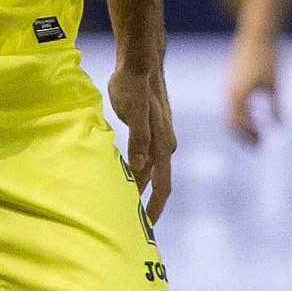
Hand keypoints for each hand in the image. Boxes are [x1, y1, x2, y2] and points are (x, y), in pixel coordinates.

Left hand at [110, 61, 177, 223]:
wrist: (142, 62)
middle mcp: (165, 145)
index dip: (154, 208)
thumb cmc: (134, 85)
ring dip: (141, 188)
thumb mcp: (133, 111)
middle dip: (149, 204)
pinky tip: (126, 175)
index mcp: (162, 145)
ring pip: (151, 171)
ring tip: (127, 204)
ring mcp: (159, 138)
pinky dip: (137, 172)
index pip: (162, 186)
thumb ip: (137, 138)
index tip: (146, 228)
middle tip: (135, 224)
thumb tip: (139, 167)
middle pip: (159, 182)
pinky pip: (146, 159)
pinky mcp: (150, 131)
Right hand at [225, 26, 280, 147]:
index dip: (249, 137)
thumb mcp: (274, 85)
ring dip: (243, 124)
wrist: (257, 32)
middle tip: (259, 145)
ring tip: (258, 131)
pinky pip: (233, 101)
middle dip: (244, 135)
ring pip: (231, 111)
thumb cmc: (268, 57)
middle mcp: (229, 92)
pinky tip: (255, 112)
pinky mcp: (232, 77)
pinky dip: (242, 112)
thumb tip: (280, 128)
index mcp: (238, 96)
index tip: (262, 144)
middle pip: (231, 121)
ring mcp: (228, 84)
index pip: (239, 125)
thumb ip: (276, 108)